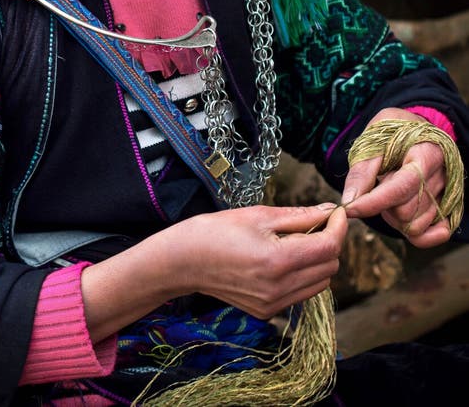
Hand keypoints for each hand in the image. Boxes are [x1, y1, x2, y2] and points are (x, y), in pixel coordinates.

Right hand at [81, 202, 346, 341]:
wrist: (184, 261)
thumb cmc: (217, 230)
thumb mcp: (259, 215)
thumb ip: (299, 215)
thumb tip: (329, 210)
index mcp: (278, 260)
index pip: (329, 247)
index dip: (338, 227)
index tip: (335, 212)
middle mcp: (280, 288)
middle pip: (329, 267)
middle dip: (330, 242)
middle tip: (315, 222)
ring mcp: (274, 304)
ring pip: (320, 283)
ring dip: (318, 260)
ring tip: (298, 240)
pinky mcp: (268, 312)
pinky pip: (301, 293)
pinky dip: (303, 275)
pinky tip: (284, 258)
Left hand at [342, 107, 449, 247]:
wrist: (415, 129)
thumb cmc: (393, 132)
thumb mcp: (373, 140)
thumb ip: (362, 170)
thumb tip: (350, 200)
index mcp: (427, 152)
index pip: (403, 186)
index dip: (374, 201)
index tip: (350, 208)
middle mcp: (442, 176)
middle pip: (407, 210)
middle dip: (383, 205)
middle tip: (377, 185)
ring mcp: (447, 194)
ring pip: (416, 226)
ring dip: (395, 217)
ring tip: (389, 194)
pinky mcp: (448, 208)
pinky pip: (434, 235)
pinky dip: (415, 233)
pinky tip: (401, 218)